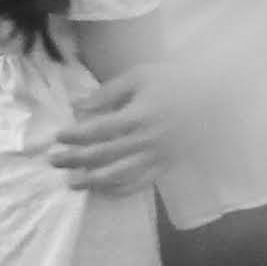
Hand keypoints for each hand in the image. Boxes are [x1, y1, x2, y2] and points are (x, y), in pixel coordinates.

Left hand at [48, 65, 196, 193]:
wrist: (212, 94)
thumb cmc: (173, 79)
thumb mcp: (139, 75)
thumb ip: (108, 92)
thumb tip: (78, 106)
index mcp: (138, 115)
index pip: (98, 131)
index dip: (75, 136)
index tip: (57, 137)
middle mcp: (146, 140)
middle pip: (104, 155)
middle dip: (75, 159)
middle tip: (53, 162)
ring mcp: (158, 156)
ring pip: (120, 175)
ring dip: (93, 181)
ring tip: (72, 183)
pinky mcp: (168, 164)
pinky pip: (142, 183)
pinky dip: (121, 189)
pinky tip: (104, 190)